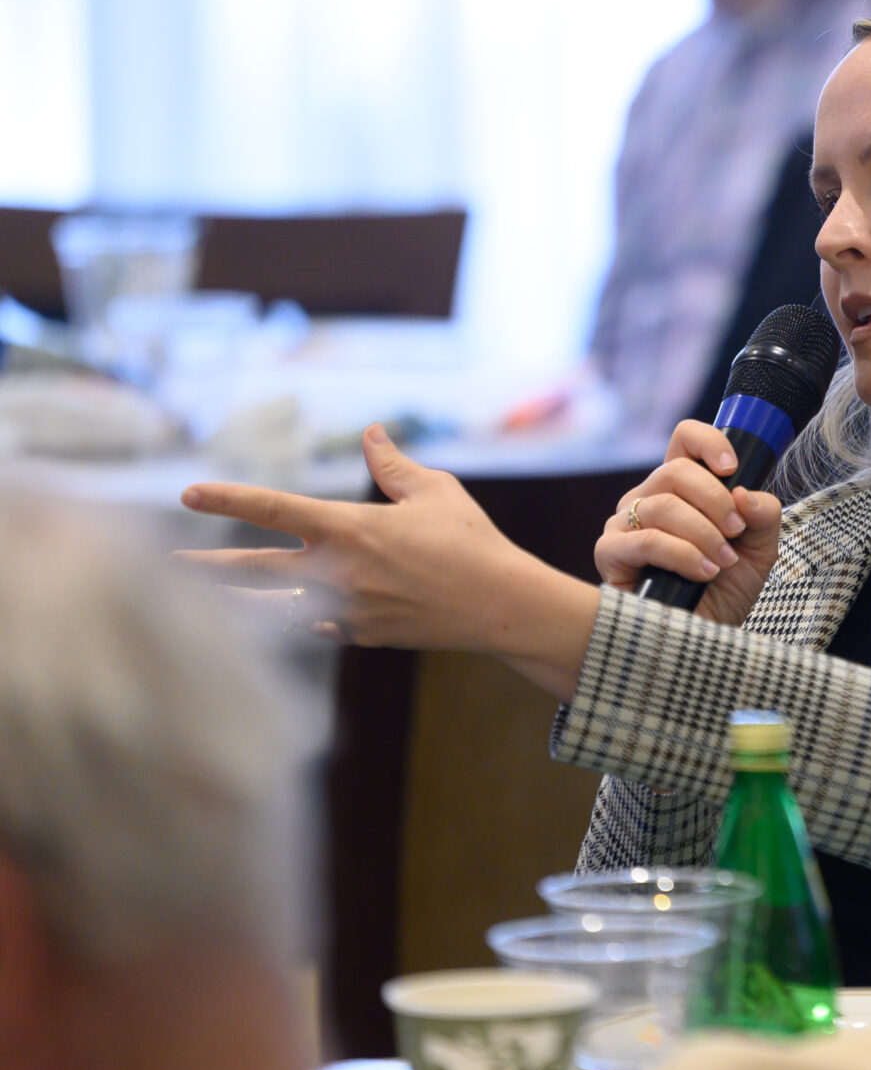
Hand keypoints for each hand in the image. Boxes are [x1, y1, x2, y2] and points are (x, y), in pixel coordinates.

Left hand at [175, 425, 600, 697]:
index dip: (227, 498)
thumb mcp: (435, 491)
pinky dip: (299, 620)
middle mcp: (337, 571)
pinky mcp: (361, 635)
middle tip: (171, 565)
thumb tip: (370, 433)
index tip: (187, 494)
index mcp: (349, 528)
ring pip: (274, 607)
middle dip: (208, 567)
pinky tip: (290, 616)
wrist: (500, 606)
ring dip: (239, 601)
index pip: (272, 508)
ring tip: (209, 598)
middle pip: (254, 569)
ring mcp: (345, 609)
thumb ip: (392, 464)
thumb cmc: (472, 541)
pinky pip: (315, 627)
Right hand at [598, 419, 781, 627]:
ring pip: (664, 505)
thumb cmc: (725, 592)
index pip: (685, 439)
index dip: (709, 442)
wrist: (704, 638)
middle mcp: (648, 498)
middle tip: (736, 533)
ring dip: (704, 534)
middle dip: (716, 502)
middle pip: (677, 471)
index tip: (732, 468)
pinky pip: (646, 540)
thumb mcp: (758, 550)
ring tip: (722, 562)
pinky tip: (703, 572)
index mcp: (682, 488)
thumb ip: (762, 515)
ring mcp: (624, 523)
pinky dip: (683, 555)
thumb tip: (744, 494)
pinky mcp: (610, 553)